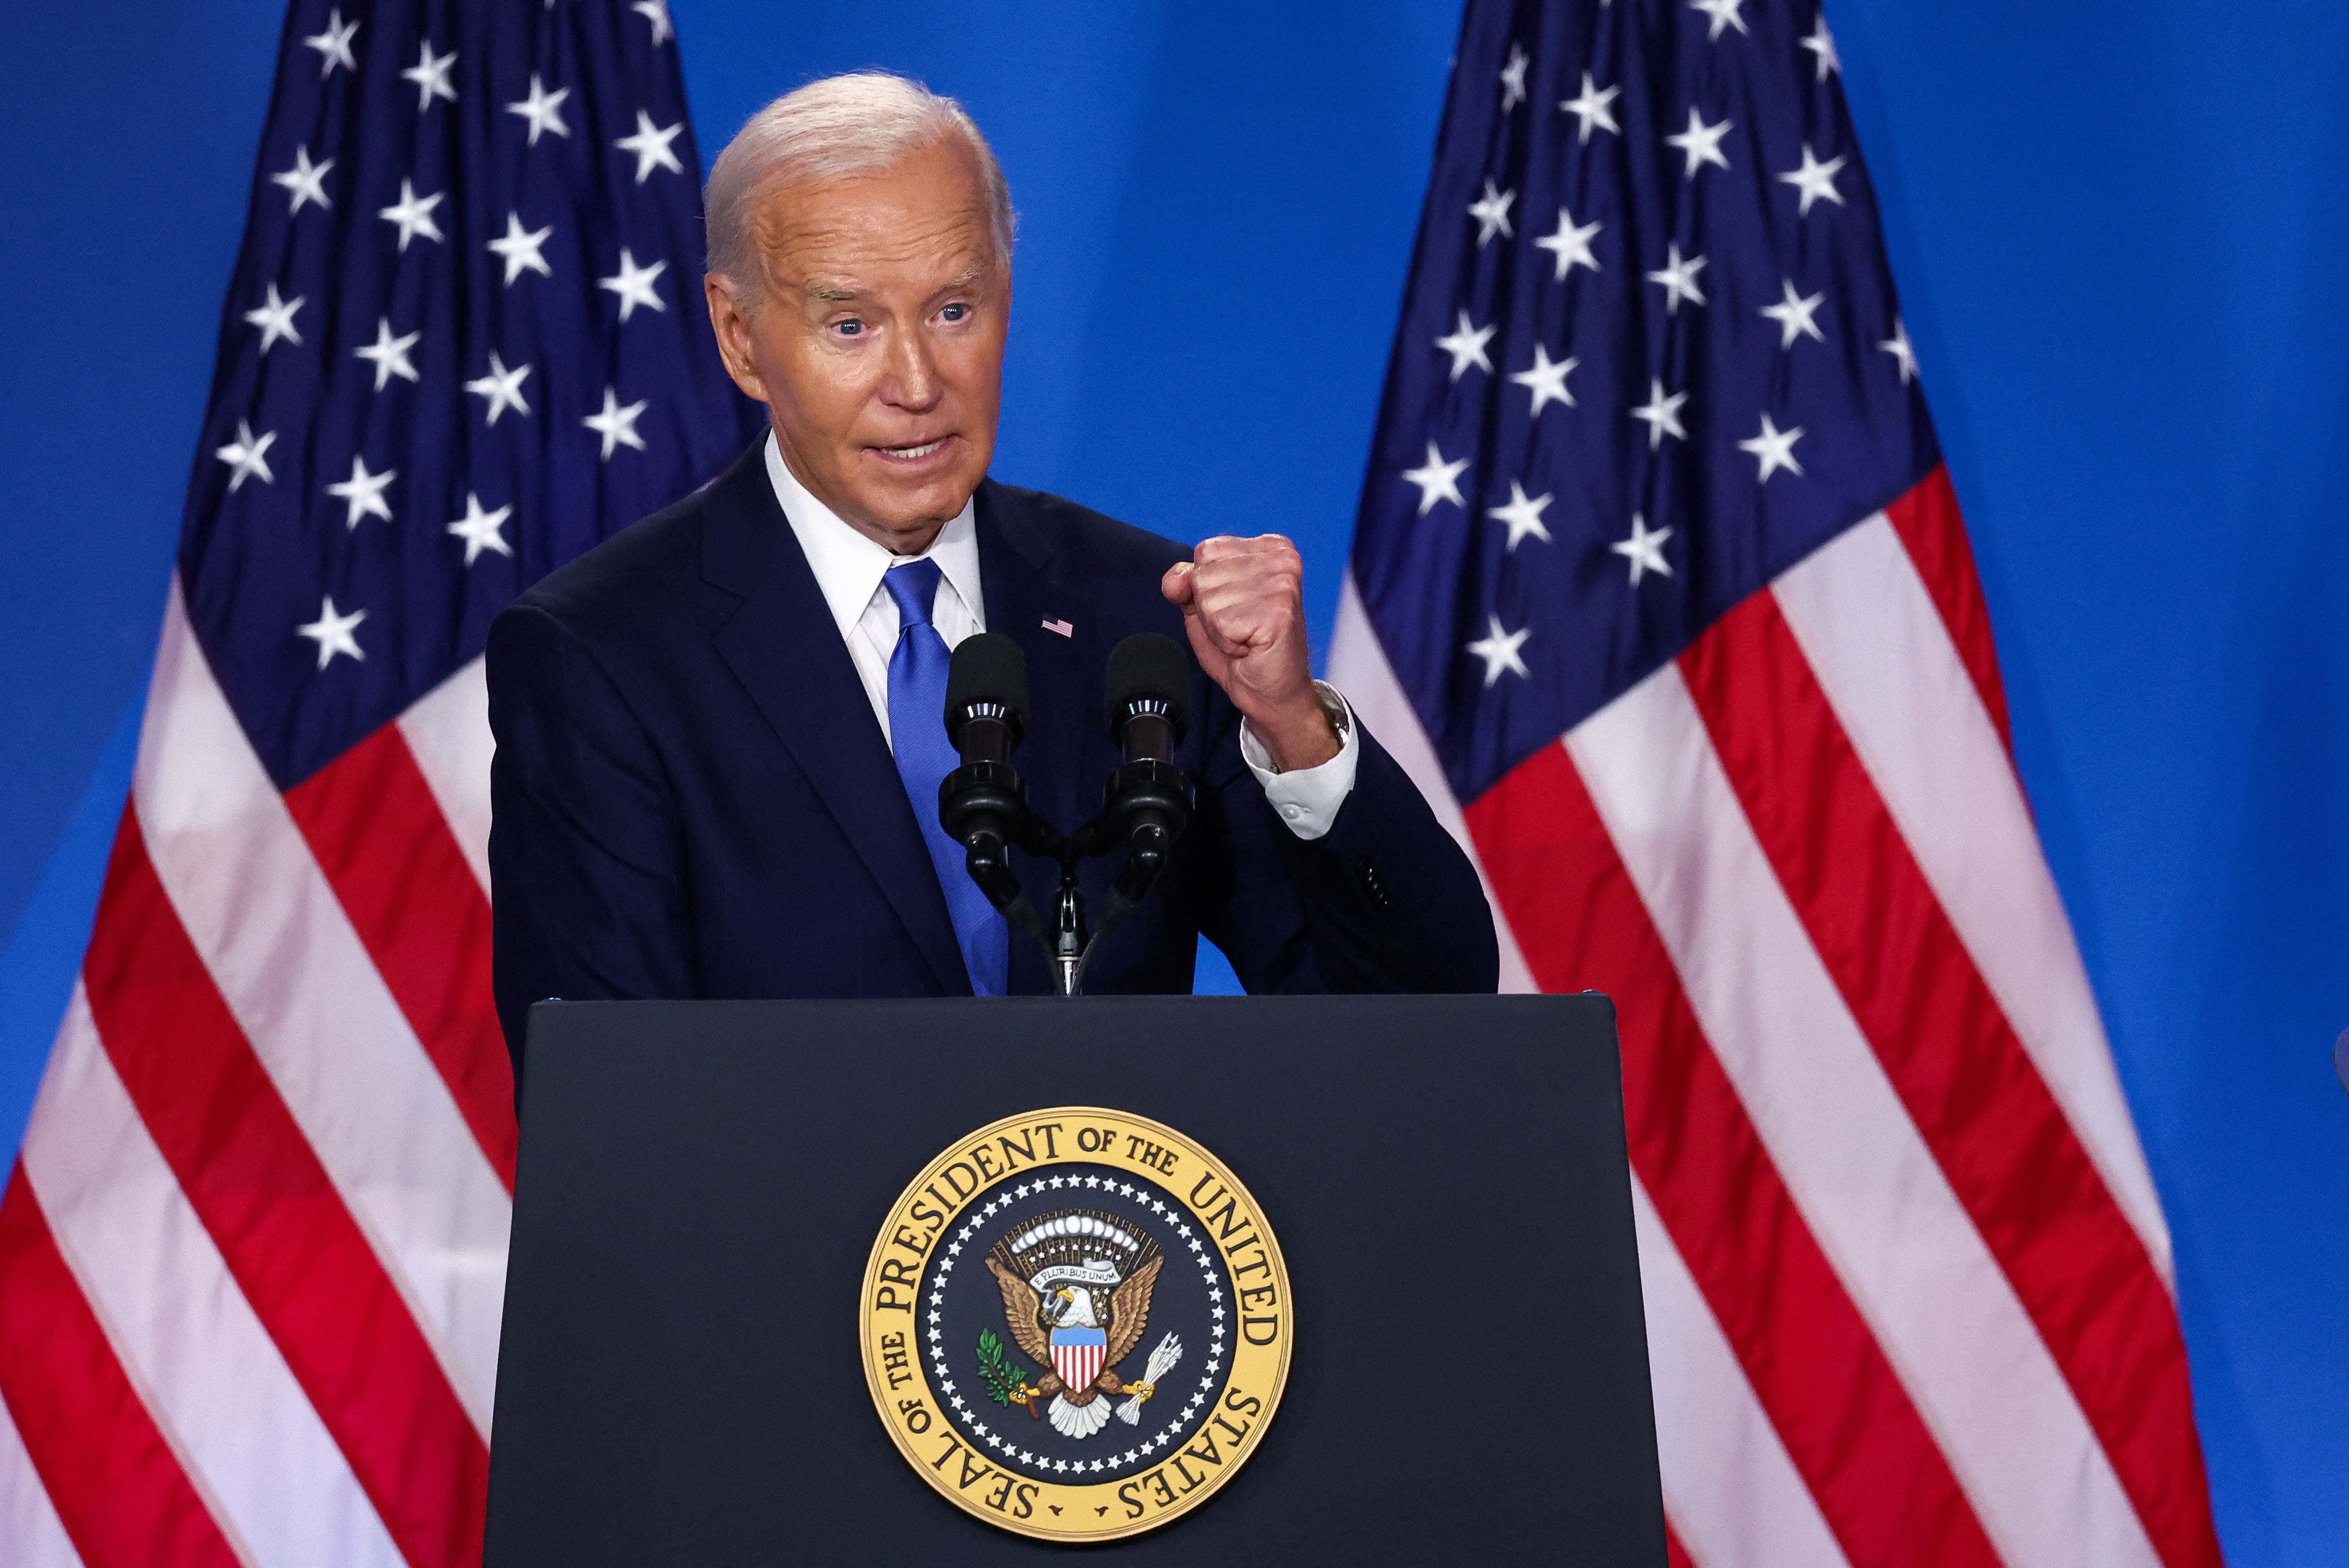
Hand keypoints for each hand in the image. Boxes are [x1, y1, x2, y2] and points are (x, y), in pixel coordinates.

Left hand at [1160, 535, 1339, 770]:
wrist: (1272, 694)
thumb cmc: (1245, 651)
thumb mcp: (1205, 608)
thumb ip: (1186, 583)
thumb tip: (1174, 580)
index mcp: (1271, 548)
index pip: (1206, 551)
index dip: (1206, 588)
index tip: (1236, 609)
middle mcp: (1282, 559)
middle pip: (1205, 573)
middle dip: (1211, 609)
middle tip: (1241, 628)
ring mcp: (1282, 584)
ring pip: (1209, 598)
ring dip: (1218, 628)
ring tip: (1245, 638)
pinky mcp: (1279, 611)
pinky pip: (1219, 621)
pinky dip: (1226, 642)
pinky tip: (1249, 648)